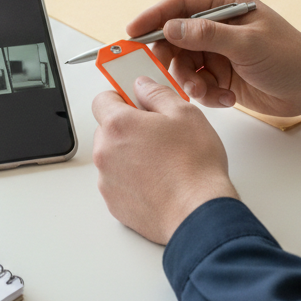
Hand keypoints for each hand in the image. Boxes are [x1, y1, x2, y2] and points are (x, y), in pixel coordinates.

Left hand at [92, 77, 237, 244]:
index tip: (135, 103)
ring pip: (112, 157)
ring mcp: (107, 180)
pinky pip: (118, 183)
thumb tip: (142, 86)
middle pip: (107, 130)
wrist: (197, 214)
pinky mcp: (113, 203)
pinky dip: (132, 180)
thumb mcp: (184, 114)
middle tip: (157, 136)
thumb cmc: (194, 166)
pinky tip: (157, 182)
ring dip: (129, 156)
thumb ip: (156, 93)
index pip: (102, 99)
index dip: (121, 98)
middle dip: (127, 129)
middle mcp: (105, 152)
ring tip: (161, 163)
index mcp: (118, 125)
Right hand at [127, 0, 300, 120]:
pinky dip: (206, 94)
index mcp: (225, 5)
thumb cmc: (289, 57)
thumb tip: (170, 27)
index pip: (180, 4)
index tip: (132, 33)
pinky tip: (226, 98)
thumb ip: (206, 34)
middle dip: (171, 58)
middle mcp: (218, 26)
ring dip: (191, 82)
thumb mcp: (246, 43)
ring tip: (207, 93)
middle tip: (169, 73)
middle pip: (175, 37)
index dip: (153, 16)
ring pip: (184, 65)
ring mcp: (219, 51)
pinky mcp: (221, 74)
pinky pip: (198, 84)